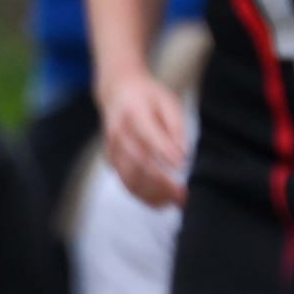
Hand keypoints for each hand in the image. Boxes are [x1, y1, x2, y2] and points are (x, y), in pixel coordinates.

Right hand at [99, 71, 187, 207]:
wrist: (117, 91)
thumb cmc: (149, 97)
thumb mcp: (168, 101)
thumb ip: (176, 127)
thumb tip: (183, 156)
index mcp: (134, 113)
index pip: (148, 135)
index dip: (164, 152)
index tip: (182, 165)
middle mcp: (118, 133)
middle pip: (137, 162)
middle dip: (160, 182)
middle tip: (182, 194)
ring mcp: (111, 148)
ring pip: (128, 177)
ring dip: (151, 194)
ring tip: (174, 202)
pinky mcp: (111, 160)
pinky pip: (125, 182)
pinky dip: (142, 195)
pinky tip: (160, 202)